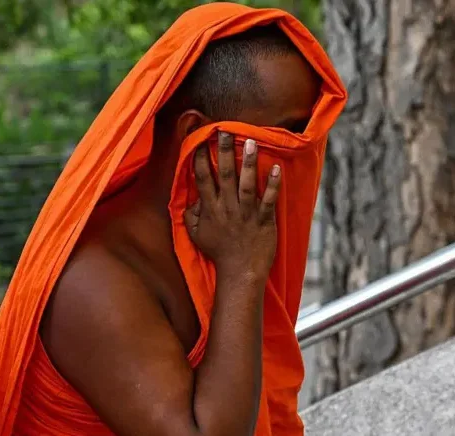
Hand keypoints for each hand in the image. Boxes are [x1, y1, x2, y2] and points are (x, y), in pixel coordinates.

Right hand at [185, 132, 279, 277]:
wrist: (240, 273)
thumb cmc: (219, 253)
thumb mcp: (196, 236)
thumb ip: (191, 215)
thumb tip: (192, 199)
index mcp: (210, 210)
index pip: (202, 179)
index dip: (199, 159)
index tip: (198, 141)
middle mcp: (227, 208)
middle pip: (224, 175)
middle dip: (223, 151)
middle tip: (223, 130)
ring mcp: (247, 213)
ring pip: (246, 184)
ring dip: (248, 162)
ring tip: (249, 140)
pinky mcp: (264, 220)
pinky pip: (269, 200)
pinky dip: (273, 184)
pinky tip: (276, 167)